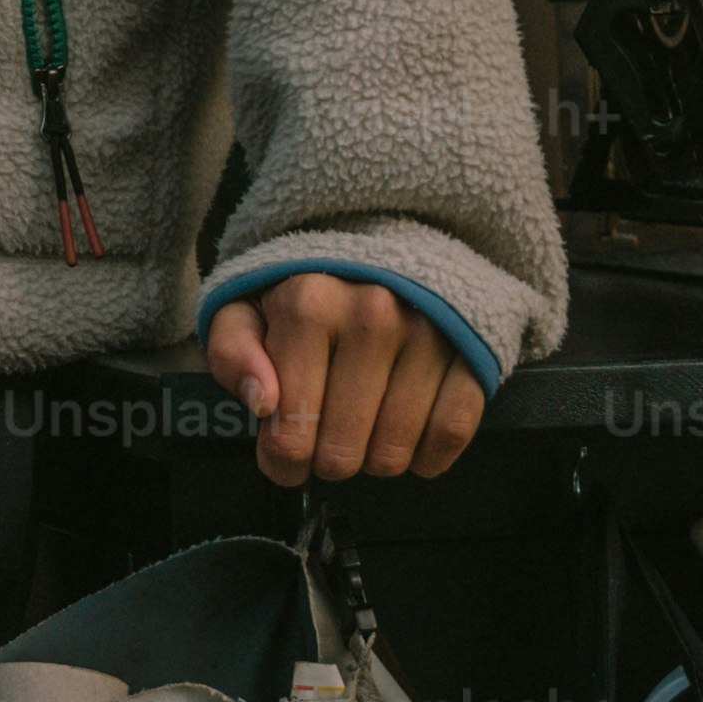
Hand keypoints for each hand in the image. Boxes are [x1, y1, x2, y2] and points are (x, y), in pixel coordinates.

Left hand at [204, 272, 485, 486]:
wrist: (383, 240)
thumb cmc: (308, 290)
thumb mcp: (248, 308)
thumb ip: (232, 352)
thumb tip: (261, 401)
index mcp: (307, 304)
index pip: (289, 437)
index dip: (281, 461)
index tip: (283, 451)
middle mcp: (371, 315)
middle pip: (340, 456)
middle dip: (326, 459)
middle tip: (325, 432)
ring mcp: (428, 332)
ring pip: (392, 455)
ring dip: (373, 459)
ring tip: (363, 426)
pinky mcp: (470, 348)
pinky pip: (449, 434)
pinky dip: (428, 456)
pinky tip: (409, 438)